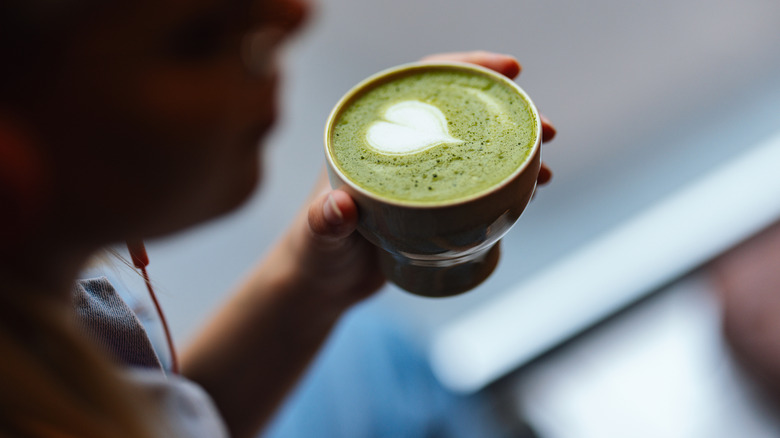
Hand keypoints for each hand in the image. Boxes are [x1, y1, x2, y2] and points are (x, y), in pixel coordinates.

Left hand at [293, 51, 556, 305]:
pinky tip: (529, 193)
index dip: (466, 68)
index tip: (509, 69)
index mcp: (370, 135)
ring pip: (472, 149)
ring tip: (545, 168)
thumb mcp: (317, 238)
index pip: (422, 85)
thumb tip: (339, 208)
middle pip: (459, 114)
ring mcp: (418, 177)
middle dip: (507, 113)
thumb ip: (323, 223)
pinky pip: (474, 185)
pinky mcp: (432, 207)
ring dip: (513, 152)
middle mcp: (399, 148)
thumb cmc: (311, 255)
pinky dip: (504, 185)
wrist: (321, 287)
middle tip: (545, 130)